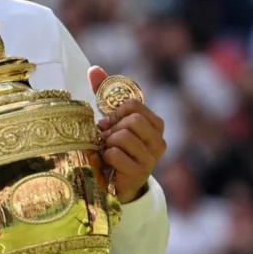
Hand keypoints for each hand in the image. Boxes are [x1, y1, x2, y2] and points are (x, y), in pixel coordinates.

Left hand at [89, 66, 166, 202]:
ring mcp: (151, 159)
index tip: (107, 122)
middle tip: (106, 139)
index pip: (133, 104)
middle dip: (112, 128)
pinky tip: (107, 164)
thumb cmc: (114, 148)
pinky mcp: (139, 173)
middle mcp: (158, 141)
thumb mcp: (111, 120)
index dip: (115, 112)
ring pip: (123, 136)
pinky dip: (105, 157)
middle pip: (131, 120)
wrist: (115, 184)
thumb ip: (105, 94)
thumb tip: (94, 69)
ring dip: (107, 143)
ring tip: (106, 151)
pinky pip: (116, 155)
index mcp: (155, 124)